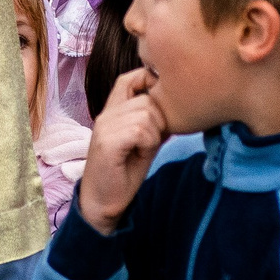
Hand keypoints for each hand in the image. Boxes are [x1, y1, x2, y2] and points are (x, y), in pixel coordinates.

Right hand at [76, 66, 165, 234]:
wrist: (102, 202)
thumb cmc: (124, 172)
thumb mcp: (142, 141)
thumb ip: (153, 121)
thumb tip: (176, 105)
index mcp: (111, 111)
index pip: (129, 78)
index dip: (149, 84)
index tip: (161, 109)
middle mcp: (105, 114)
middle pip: (147, 99)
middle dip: (159, 121)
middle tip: (150, 143)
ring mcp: (104, 127)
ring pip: (146, 114)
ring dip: (154, 135)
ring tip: (143, 150)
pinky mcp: (107, 142)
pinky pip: (141, 130)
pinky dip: (148, 144)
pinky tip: (140, 155)